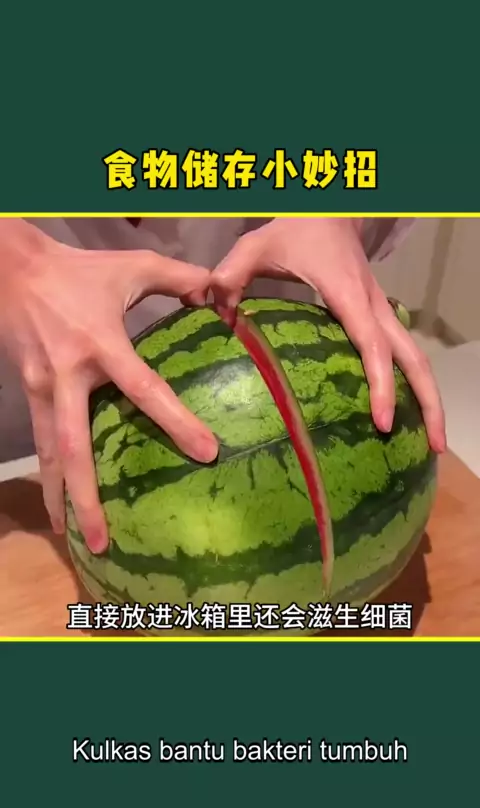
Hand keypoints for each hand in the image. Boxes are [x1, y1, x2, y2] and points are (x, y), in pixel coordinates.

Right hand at [0, 222, 217, 552]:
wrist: (12, 270)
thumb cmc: (79, 270)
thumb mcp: (131, 266)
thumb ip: (179, 277)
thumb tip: (219, 292)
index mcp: (100, 344)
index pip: (142, 388)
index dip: (174, 421)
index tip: (207, 452)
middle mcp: (68, 377)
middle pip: (76, 446)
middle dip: (88, 496)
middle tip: (105, 540)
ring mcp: (43, 390)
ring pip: (52, 455)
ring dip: (63, 499)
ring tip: (80, 541)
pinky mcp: (31, 396)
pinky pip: (43, 445)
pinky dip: (52, 478)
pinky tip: (61, 506)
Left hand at [208, 218, 445, 452]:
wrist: (329, 207)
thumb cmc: (294, 229)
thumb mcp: (255, 246)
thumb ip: (230, 276)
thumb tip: (215, 315)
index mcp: (348, 296)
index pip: (372, 345)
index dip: (380, 383)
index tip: (382, 421)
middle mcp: (374, 307)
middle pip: (412, 358)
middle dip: (428, 402)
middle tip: (434, 447)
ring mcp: (381, 313)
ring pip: (415, 358)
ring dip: (428, 398)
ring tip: (432, 443)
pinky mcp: (379, 318)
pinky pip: (401, 355)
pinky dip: (410, 385)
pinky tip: (405, 416)